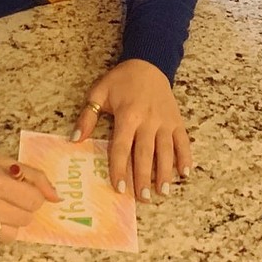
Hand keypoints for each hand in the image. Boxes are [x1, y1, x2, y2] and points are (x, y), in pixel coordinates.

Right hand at [0, 141, 59, 241]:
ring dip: (9, 221)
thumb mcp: (4, 159)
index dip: (33, 195)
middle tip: (12, 197)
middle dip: (23, 208)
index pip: (33, 201)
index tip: (25, 189)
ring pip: (9, 235)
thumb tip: (56, 198)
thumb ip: (33, 176)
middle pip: (24, 220)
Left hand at [72, 59, 191, 201]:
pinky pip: (183, 141)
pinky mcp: (177, 120)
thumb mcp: (99, 92)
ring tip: (162, 192)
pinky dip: (185, 157)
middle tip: (142, 198)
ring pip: (166, 151)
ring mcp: (165, 121)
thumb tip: (75, 140)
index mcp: (128, 115)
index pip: (122, 147)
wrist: (148, 63)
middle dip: (143, 177)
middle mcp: (148, 121)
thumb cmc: (121, 80)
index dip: (120, 168)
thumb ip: (87, 116)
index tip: (119, 188)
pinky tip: (184, 173)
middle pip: (145, 153)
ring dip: (165, 172)